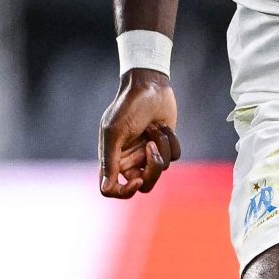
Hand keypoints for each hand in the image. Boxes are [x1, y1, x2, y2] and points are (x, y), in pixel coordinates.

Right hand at [98, 69, 180, 197]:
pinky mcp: (165, 146)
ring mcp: (148, 154)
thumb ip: (110, 160)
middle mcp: (129, 160)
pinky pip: (174, 156)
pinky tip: (162, 125)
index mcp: (112, 159)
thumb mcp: (115, 131)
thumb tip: (105, 187)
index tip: (137, 181)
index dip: (125, 192)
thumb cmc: (127, 106)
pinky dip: (170, 140)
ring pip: (161, 169)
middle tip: (152, 147)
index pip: (111, 189)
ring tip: (154, 127)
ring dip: (161, 145)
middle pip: (143, 185)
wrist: (149, 86)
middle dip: (152, 167)